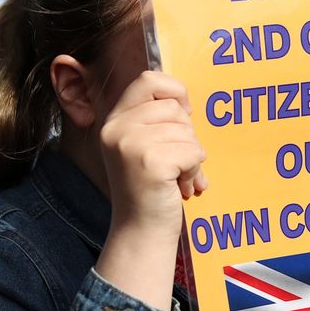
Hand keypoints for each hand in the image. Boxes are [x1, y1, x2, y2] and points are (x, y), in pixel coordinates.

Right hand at [99, 71, 207, 243]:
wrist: (141, 231)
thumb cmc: (151, 189)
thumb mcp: (145, 148)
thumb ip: (158, 122)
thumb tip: (185, 100)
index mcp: (115, 120)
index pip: (149, 79)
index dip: (174, 91)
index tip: (184, 115)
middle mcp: (116, 128)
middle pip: (174, 107)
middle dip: (187, 134)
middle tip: (178, 161)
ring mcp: (130, 144)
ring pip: (186, 131)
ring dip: (191, 157)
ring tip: (178, 177)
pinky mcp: (149, 161)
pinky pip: (192, 152)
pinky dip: (194, 171)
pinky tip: (181, 187)